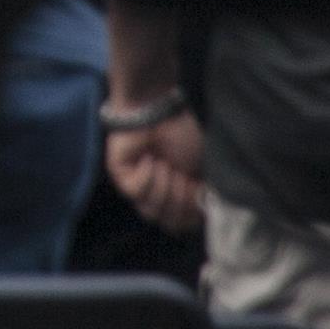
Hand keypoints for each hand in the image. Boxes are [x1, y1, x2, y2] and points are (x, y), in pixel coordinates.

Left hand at [101, 110, 204, 234]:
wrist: (160, 104)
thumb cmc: (186, 130)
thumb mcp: (208, 167)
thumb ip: (206, 196)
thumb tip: (204, 214)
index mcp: (182, 194)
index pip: (187, 224)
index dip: (195, 210)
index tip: (198, 186)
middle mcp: (160, 194)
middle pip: (171, 223)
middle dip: (182, 199)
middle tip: (182, 173)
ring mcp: (139, 186)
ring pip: (153, 212)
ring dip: (166, 187)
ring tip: (166, 163)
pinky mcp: (121, 175)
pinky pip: (136, 192)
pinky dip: (148, 176)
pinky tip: (150, 159)